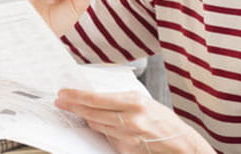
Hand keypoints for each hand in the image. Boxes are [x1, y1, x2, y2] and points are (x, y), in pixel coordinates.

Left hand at [55, 89, 213, 153]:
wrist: (180, 142)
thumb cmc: (162, 118)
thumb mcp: (143, 100)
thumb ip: (119, 99)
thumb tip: (93, 96)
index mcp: (134, 102)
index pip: (96, 98)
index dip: (76, 96)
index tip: (63, 93)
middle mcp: (131, 119)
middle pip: (92, 113)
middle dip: (73, 106)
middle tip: (60, 101)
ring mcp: (129, 136)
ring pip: (97, 125)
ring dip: (84, 117)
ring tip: (73, 109)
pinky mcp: (127, 148)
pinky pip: (107, 136)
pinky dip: (99, 128)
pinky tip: (92, 122)